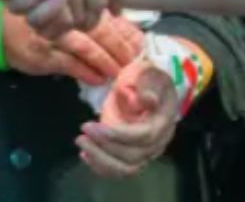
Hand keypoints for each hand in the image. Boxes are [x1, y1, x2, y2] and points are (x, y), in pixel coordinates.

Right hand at [2, 11, 143, 85]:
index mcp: (70, 0)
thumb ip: (79, 6)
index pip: (103, 15)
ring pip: (88, 47)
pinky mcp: (43, 55)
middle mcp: (64, 15)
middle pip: (100, 30)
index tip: (138, 40)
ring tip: (120, 70)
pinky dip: (86, 72)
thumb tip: (113, 17)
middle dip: (120, 46)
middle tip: (135, 59)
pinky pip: (70, 64)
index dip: (123, 29)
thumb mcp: (52, 0)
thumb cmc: (26, 12)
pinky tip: (99, 78)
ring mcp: (54, 36)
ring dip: (107, 60)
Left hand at [77, 59, 177, 177]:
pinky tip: (86, 154)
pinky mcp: (137, 157)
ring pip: (127, 169)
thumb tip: (148, 99)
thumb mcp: (152, 74)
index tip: (90, 126)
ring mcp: (148, 153)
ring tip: (82, 144)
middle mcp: (158, 143)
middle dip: (104, 148)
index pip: (143, 136)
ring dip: (101, 160)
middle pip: (133, 156)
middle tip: (81, 136)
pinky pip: (121, 170)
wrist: (156, 89)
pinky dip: (102, 166)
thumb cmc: (151, 80)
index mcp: (163, 122)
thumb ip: (150, 84)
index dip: (116, 135)